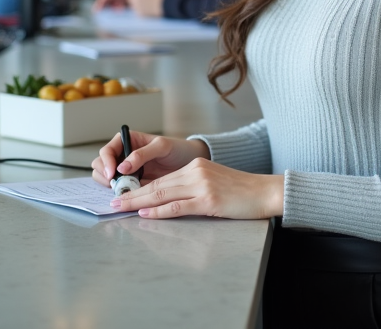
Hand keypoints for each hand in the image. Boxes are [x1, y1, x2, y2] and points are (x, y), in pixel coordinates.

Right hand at [91, 130, 209, 185]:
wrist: (190, 163)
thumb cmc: (178, 149)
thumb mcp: (162, 146)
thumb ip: (142, 153)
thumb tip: (122, 166)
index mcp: (128, 141)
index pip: (107, 150)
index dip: (106, 162)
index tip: (113, 173)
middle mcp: (124, 155)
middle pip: (101, 164)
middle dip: (104, 174)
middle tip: (115, 184)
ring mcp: (126, 170)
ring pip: (106, 178)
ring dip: (110, 185)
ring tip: (123, 189)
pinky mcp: (132, 184)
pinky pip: (119, 188)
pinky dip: (119, 192)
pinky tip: (128, 195)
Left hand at [113, 157, 284, 220]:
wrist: (265, 191)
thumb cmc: (242, 191)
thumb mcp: (214, 181)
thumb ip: (192, 187)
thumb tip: (167, 201)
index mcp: (196, 166)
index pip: (162, 178)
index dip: (140, 187)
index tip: (124, 194)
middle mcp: (196, 172)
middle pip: (157, 185)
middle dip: (132, 194)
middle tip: (114, 202)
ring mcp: (202, 185)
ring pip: (162, 194)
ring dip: (138, 202)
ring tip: (121, 208)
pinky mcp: (208, 200)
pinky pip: (176, 207)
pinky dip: (158, 212)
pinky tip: (145, 214)